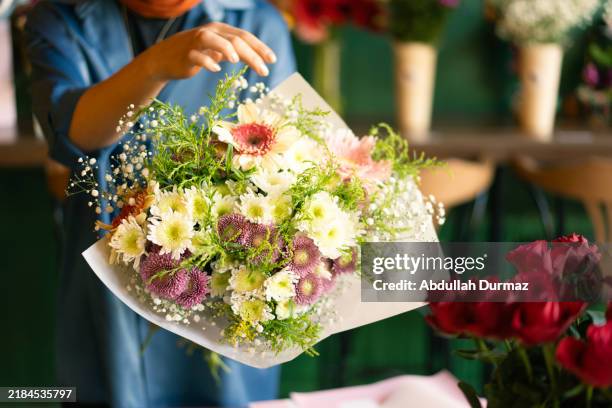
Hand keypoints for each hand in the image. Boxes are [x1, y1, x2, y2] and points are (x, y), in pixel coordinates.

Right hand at [142, 22, 276, 80]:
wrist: (165, 59)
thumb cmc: (196, 54)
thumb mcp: (217, 50)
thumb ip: (235, 51)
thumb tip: (257, 57)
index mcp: (220, 31)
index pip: (245, 37)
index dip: (260, 47)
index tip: (273, 60)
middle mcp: (210, 33)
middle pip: (235, 40)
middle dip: (252, 55)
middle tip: (265, 71)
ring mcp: (196, 42)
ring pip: (215, 41)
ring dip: (227, 49)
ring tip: (237, 61)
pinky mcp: (186, 55)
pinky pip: (197, 56)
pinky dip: (206, 62)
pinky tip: (215, 69)